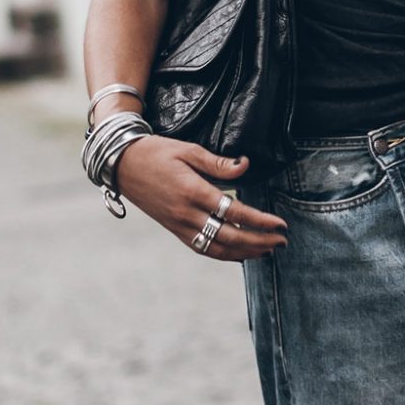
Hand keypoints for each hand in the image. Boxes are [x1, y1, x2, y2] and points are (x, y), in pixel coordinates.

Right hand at [114, 136, 287, 260]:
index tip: (280, 224)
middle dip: (259, 241)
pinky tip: (240, 254)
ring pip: (217, 248)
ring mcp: (180, 225)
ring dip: (245, 252)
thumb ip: (218, 163)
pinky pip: (202, 248)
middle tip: (282, 241)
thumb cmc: (156, 153)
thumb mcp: (188, 150)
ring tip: (267, 251)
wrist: (122, 165)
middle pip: (230, 236)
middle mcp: (187, 214)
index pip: (234, 212)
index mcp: (193, 192)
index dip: (260, 221)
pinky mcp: (175, 230)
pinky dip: (224, 255)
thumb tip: (245, 165)